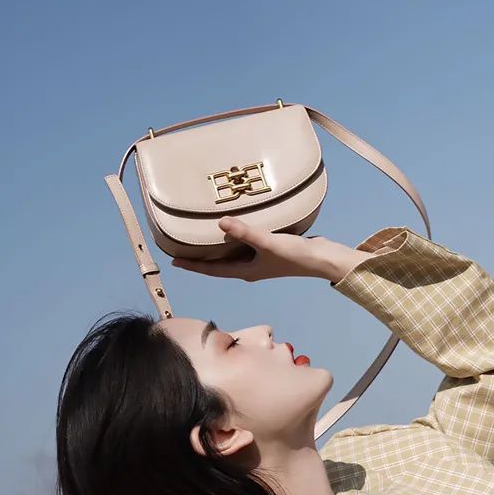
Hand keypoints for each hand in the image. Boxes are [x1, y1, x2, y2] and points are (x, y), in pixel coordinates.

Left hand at [171, 216, 332, 282]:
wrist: (319, 259)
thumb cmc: (293, 255)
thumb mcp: (267, 242)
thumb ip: (244, 232)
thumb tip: (220, 223)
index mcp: (245, 271)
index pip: (212, 270)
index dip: (193, 265)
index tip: (174, 262)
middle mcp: (248, 269)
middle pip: (217, 265)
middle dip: (200, 258)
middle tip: (181, 248)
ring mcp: (258, 262)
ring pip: (230, 256)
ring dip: (215, 249)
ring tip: (200, 238)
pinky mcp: (268, 252)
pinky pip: (243, 247)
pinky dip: (233, 239)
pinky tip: (232, 227)